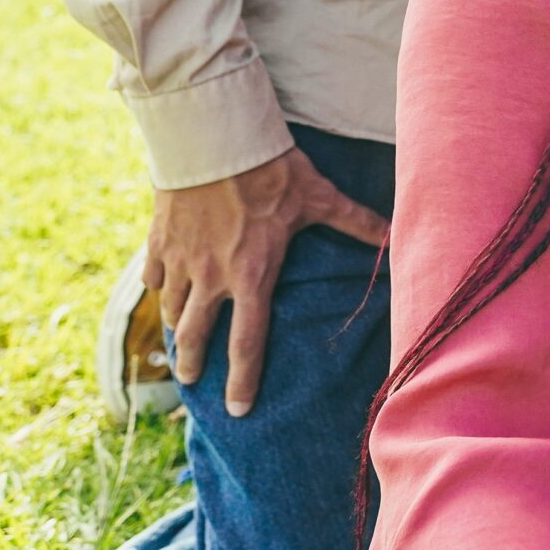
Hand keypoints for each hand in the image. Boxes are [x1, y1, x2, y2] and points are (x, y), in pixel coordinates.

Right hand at [145, 146, 388, 416]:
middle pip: (198, 337)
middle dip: (194, 364)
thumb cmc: (271, 170)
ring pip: (173, 309)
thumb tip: (394, 238)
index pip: (248, 342)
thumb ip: (356, 222)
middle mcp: (211, 277)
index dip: (243, 380)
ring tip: (182, 340)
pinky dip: (160, 287)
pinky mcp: (158, 240)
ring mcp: (180, 261)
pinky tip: (164, 291)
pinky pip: (154, 276)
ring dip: (178, 328)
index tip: (240, 409)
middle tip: (193, 381)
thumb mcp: (319, 196)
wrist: (213, 139)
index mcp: (252, 274)